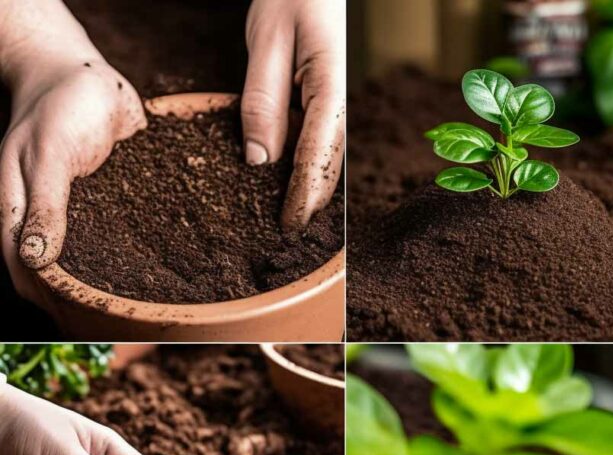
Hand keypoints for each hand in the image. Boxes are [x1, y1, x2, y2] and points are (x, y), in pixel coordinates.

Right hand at [0, 0, 144, 303]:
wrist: (84, 72)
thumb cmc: (58, 107)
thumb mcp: (48, 155)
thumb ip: (45, 206)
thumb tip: (37, 260)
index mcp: (20, 211)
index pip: (26, 270)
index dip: (47, 300)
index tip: (75, 329)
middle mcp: (50, 218)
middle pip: (61, 273)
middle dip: (82, 302)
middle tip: (117, 331)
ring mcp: (82, 212)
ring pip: (94, 258)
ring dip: (112, 283)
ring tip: (141, 313)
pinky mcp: (113, 201)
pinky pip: (123, 234)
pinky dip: (136, 253)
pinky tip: (162, 272)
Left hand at [242, 0, 344, 231]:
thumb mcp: (268, 40)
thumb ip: (263, 99)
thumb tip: (260, 160)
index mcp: (329, 91)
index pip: (317, 157)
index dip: (302, 197)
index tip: (288, 227)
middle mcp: (337, 104)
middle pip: (326, 166)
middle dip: (309, 205)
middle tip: (287, 240)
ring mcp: (332, 104)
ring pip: (322, 159)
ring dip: (308, 191)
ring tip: (288, 222)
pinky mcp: (321, 101)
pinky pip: (314, 143)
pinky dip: (302, 168)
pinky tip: (284, 182)